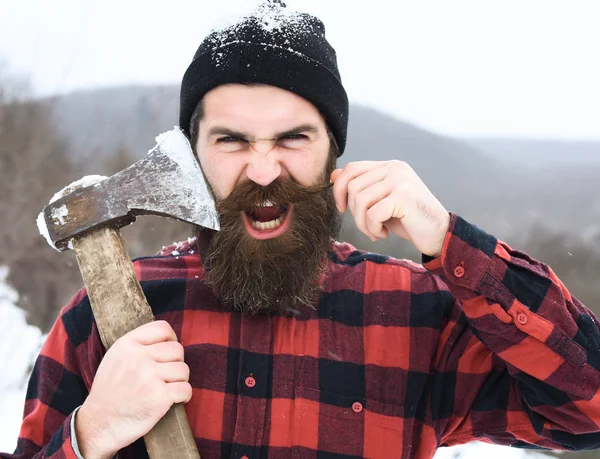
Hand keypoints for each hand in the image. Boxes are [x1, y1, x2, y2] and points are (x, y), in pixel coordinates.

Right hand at [75, 321, 191, 458]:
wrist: (99, 425)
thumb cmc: (110, 392)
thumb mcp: (115, 358)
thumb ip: (137, 345)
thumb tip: (166, 338)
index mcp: (127, 344)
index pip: (162, 328)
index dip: (171, 339)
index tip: (168, 353)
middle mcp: (138, 357)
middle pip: (177, 349)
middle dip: (176, 363)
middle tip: (166, 376)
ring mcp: (149, 376)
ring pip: (183, 369)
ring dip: (180, 380)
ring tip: (168, 389)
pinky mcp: (159, 397)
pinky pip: (186, 389)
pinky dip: (184, 396)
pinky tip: (175, 400)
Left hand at [331, 160, 450, 256]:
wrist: (439, 234)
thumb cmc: (408, 220)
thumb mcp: (380, 202)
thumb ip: (360, 187)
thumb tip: (333, 175)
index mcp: (389, 166)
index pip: (352, 168)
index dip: (339, 189)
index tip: (342, 208)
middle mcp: (395, 168)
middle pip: (353, 186)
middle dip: (354, 212)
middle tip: (368, 226)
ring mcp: (401, 180)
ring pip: (360, 200)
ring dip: (363, 223)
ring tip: (375, 232)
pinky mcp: (404, 196)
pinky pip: (372, 214)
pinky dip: (372, 228)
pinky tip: (383, 234)